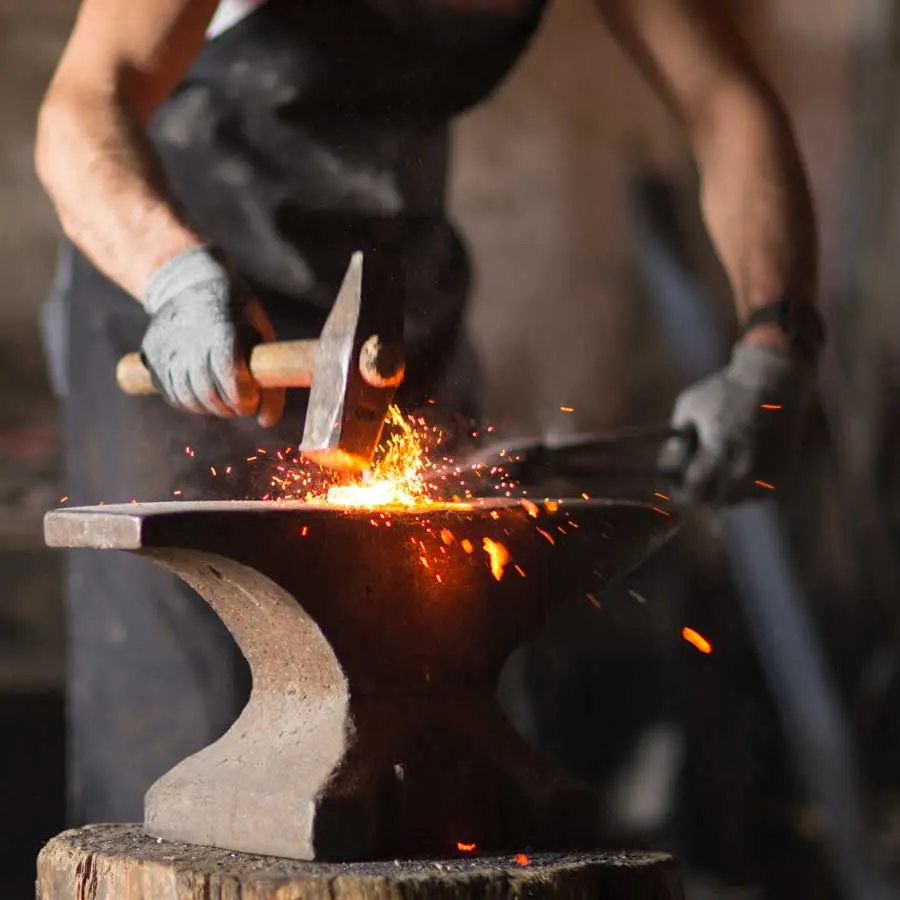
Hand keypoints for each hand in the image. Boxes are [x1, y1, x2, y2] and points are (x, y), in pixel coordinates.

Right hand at [140, 246, 284, 425]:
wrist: (190, 283)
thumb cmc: (237, 313)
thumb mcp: (261, 335)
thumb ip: (270, 379)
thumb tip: (266, 422)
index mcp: (222, 330)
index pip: (231, 379)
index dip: (244, 398)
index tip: (252, 398)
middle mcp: (190, 340)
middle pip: (209, 395)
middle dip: (230, 408)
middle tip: (241, 400)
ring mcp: (166, 349)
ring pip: (188, 400)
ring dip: (210, 408)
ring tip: (223, 396)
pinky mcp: (150, 356)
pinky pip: (171, 395)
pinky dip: (190, 402)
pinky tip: (203, 392)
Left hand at [658, 341, 812, 503]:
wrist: (773, 378)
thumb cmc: (724, 390)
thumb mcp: (688, 407)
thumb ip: (676, 441)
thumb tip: (667, 468)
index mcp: (718, 452)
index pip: (692, 492)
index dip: (679, 491)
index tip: (673, 485)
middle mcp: (745, 468)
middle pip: (714, 500)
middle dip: (699, 492)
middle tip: (692, 479)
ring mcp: (766, 472)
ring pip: (736, 500)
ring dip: (722, 492)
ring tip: (714, 473)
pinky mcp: (782, 472)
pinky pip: (757, 494)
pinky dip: (745, 488)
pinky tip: (736, 471)